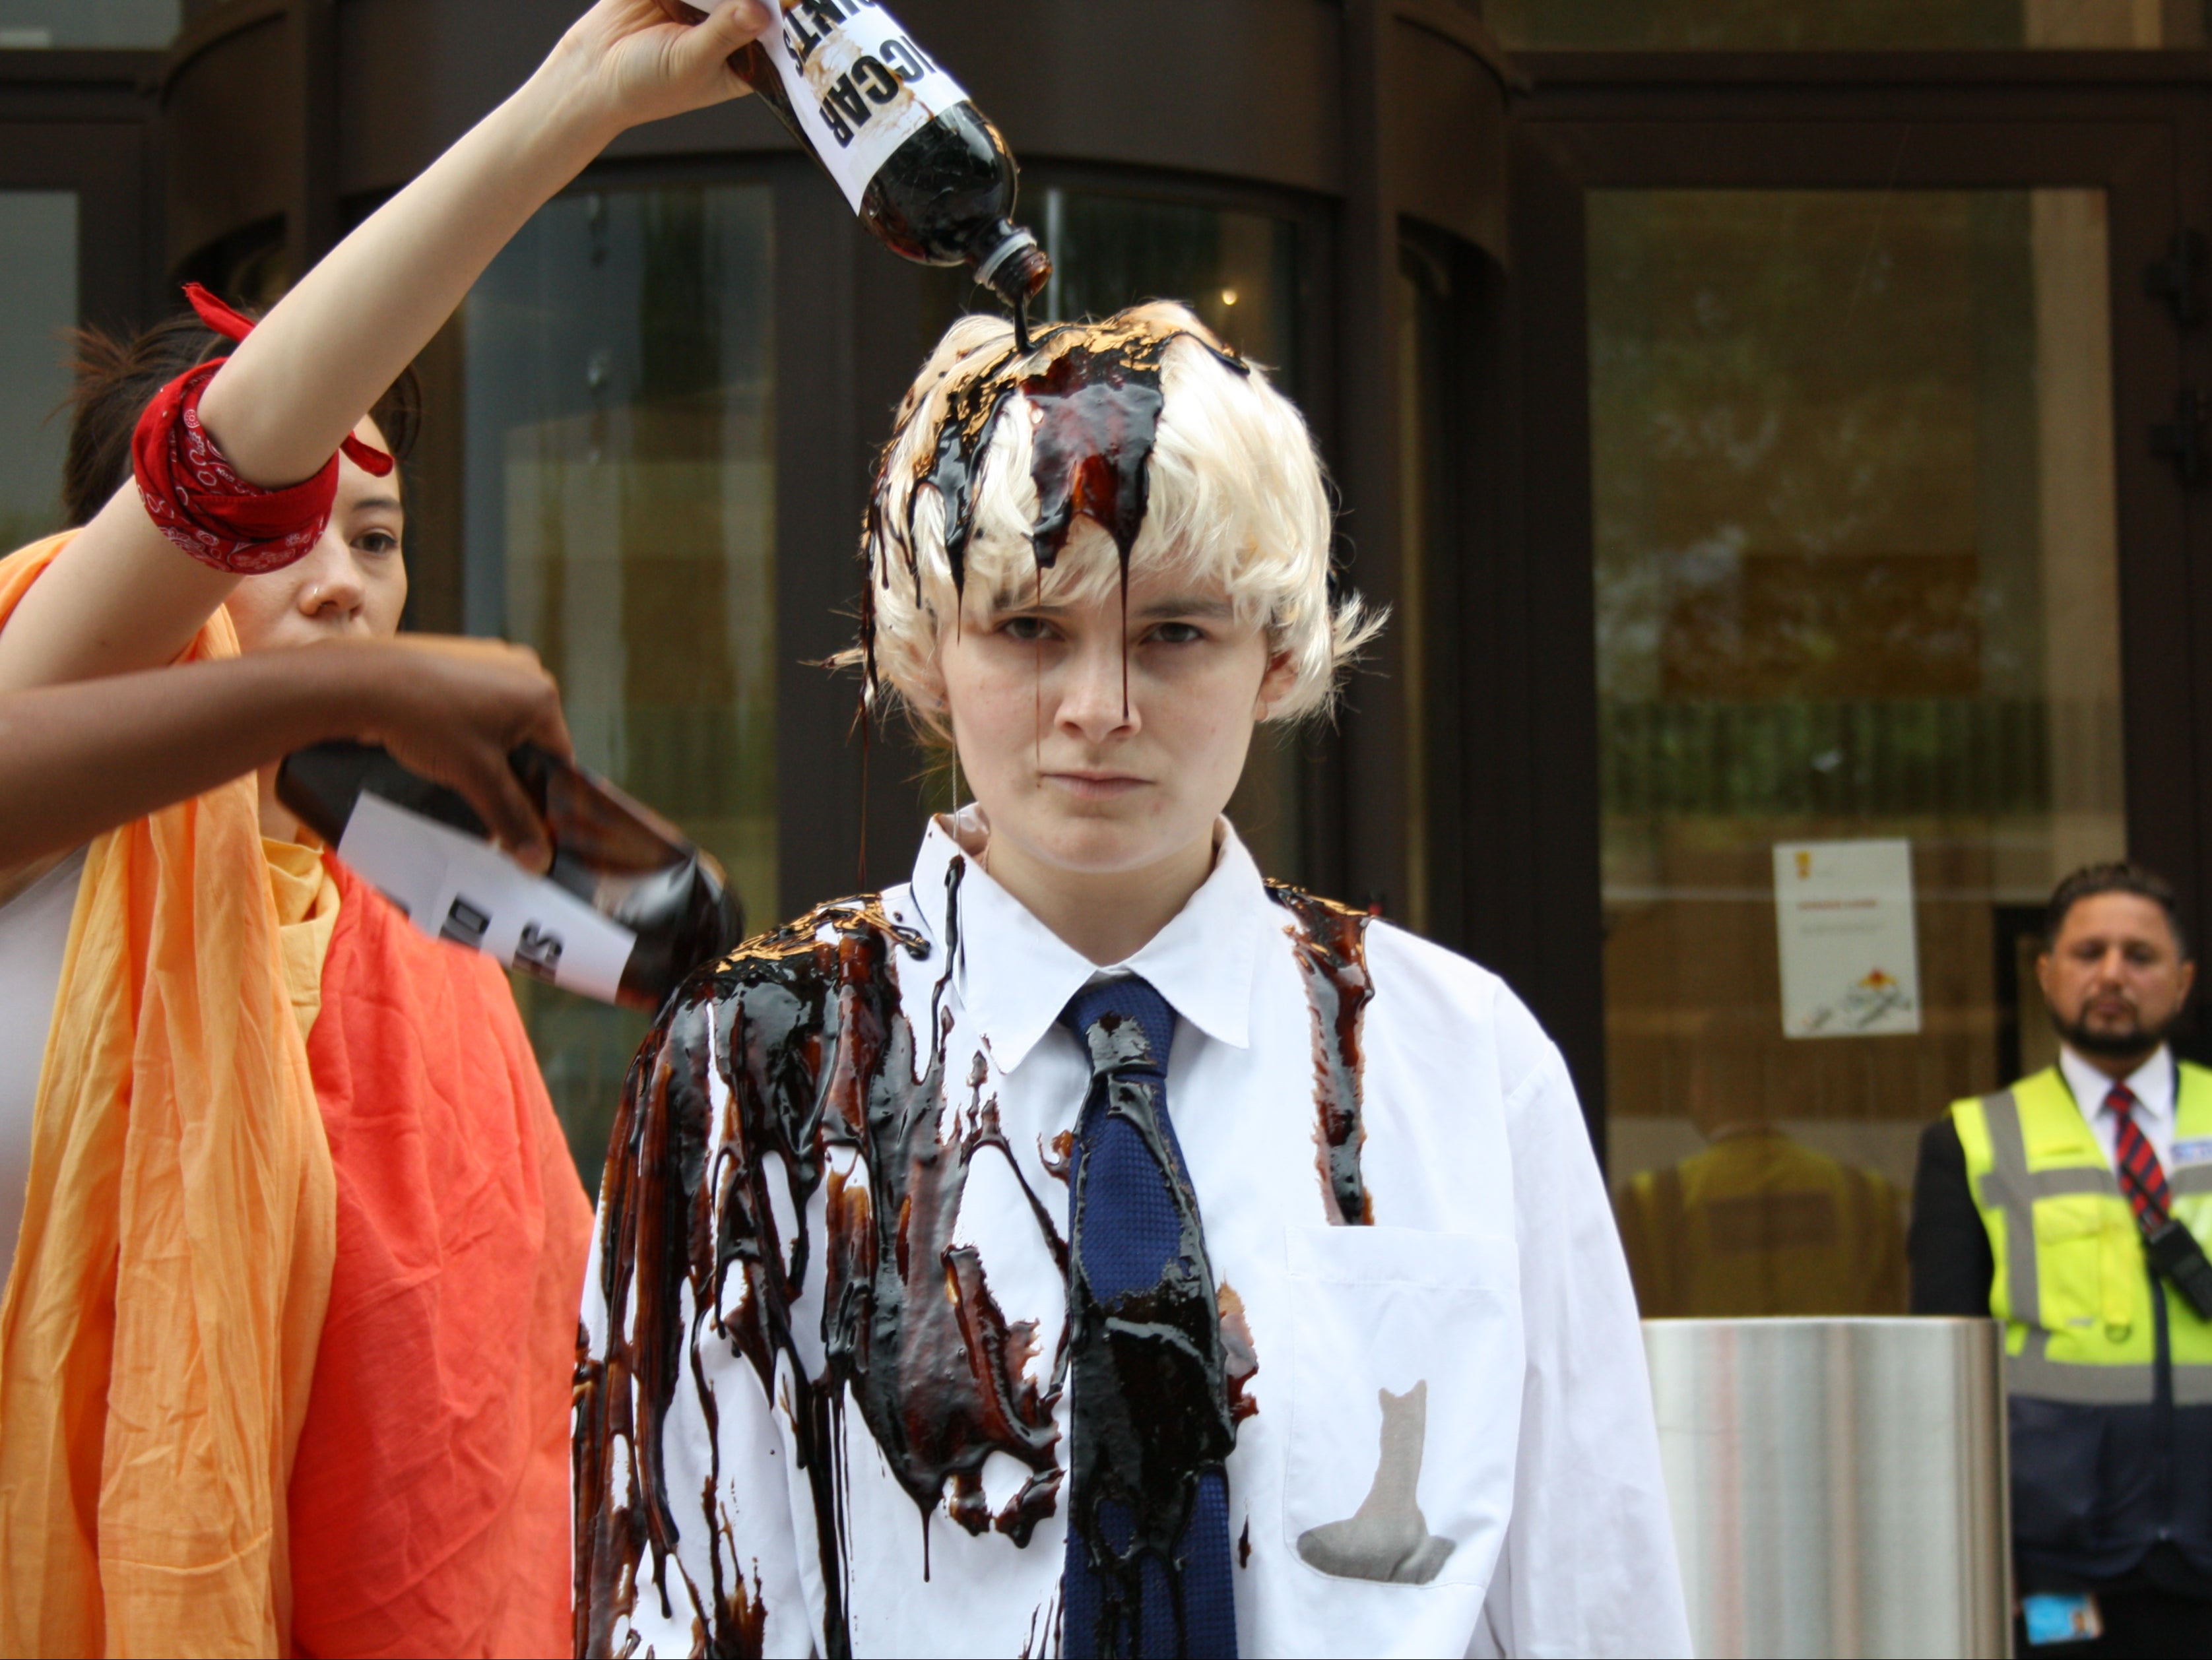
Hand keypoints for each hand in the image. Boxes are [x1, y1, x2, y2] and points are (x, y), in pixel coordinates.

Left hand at [338, 636, 574, 872]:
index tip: (520, 813)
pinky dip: (468, 720)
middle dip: (512, 767)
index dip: (542, 791)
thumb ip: (512, 819)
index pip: (559, 756)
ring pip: (503, 717)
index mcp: (543, 695)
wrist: (364, 681)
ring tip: (455, 763)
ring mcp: (492, 655)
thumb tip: (539, 862)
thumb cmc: (431, 724)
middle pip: (532, 735)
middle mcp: (525, 668)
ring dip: (488, 745)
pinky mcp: (461, 652)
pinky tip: (440, 735)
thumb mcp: (477, 778)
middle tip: (483, 790)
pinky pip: (478, 696)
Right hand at [535, 0, 774, 144]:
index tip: (788, 0)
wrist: (592, 72)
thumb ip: (724, 34)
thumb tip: (759, 11)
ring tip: (700, 0)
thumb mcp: (690, 63)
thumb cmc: (646, 85)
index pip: (775, 27)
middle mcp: (730, 24)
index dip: (783, 10)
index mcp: (745, 57)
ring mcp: (705, 1)